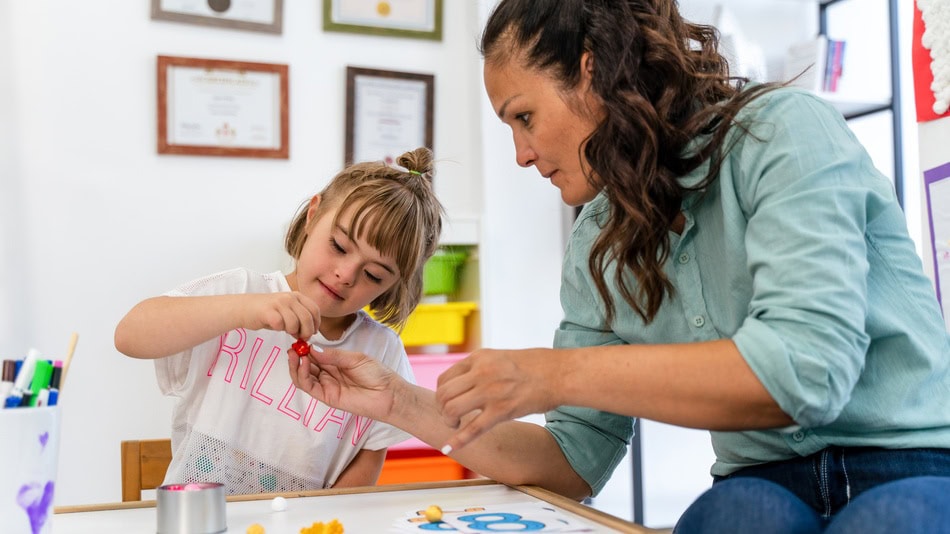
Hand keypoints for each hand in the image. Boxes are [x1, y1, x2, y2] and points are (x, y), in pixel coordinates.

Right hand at [242, 292, 320, 340]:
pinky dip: (280, 330)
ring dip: (293, 331)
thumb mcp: (287, 310)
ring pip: (295, 323)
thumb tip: (310, 332)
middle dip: (307, 331)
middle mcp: (289, 297)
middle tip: (302, 337)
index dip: (316, 323)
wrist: (244, 307)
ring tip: (287, 331)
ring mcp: (278, 303)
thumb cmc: (267, 312)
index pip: (314, 310)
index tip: (314, 332)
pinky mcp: (268, 311)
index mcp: (296, 296)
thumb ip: (300, 318)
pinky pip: (281, 325)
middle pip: (307, 318)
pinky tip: (276, 327)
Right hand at [288, 346, 397, 420]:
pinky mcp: (327, 397)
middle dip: (297, 355)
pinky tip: (303, 363)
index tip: (298, 338)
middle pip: (306, 365)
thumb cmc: (376, 374)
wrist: (388, 393)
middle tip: (293, 346)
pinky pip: (309, 386)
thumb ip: (334, 355)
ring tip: (294, 353)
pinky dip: (302, 375)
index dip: (305, 347)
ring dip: (296, 365)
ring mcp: (326, 385)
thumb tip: (312, 348)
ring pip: (303, 377)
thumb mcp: (355, 358)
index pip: (314, 354)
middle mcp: (328, 374)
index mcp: (335, 362)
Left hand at [435, 348, 560, 452]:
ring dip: (448, 421)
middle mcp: (480, 373)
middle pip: (444, 394)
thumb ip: (480, 368)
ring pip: (452, 409)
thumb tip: (464, 383)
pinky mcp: (502, 410)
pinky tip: (448, 447)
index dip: (441, 394)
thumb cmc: (534, 366)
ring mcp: (490, 391)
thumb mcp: (500, 357)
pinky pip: (473, 429)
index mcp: (479, 358)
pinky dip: (458, 440)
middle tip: (451, 417)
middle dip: (442, 409)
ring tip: (456, 425)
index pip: (444, 378)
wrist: (560, 373)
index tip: (448, 402)